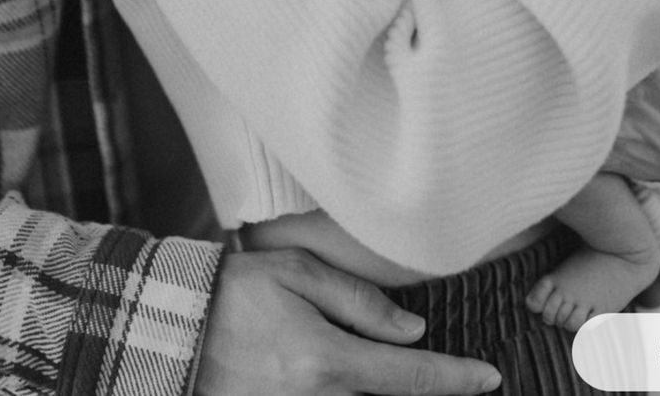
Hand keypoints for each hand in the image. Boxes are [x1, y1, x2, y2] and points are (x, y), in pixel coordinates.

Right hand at [195, 249, 500, 394]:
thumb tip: (413, 330)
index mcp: (324, 360)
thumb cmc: (234, 291)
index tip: (490, 379)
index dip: (456, 380)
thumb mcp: (297, 274)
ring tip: (415, 379)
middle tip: (463, 380)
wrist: (169, 330)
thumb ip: (360, 302)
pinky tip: (364, 384)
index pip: (410, 377)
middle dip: (428, 394)